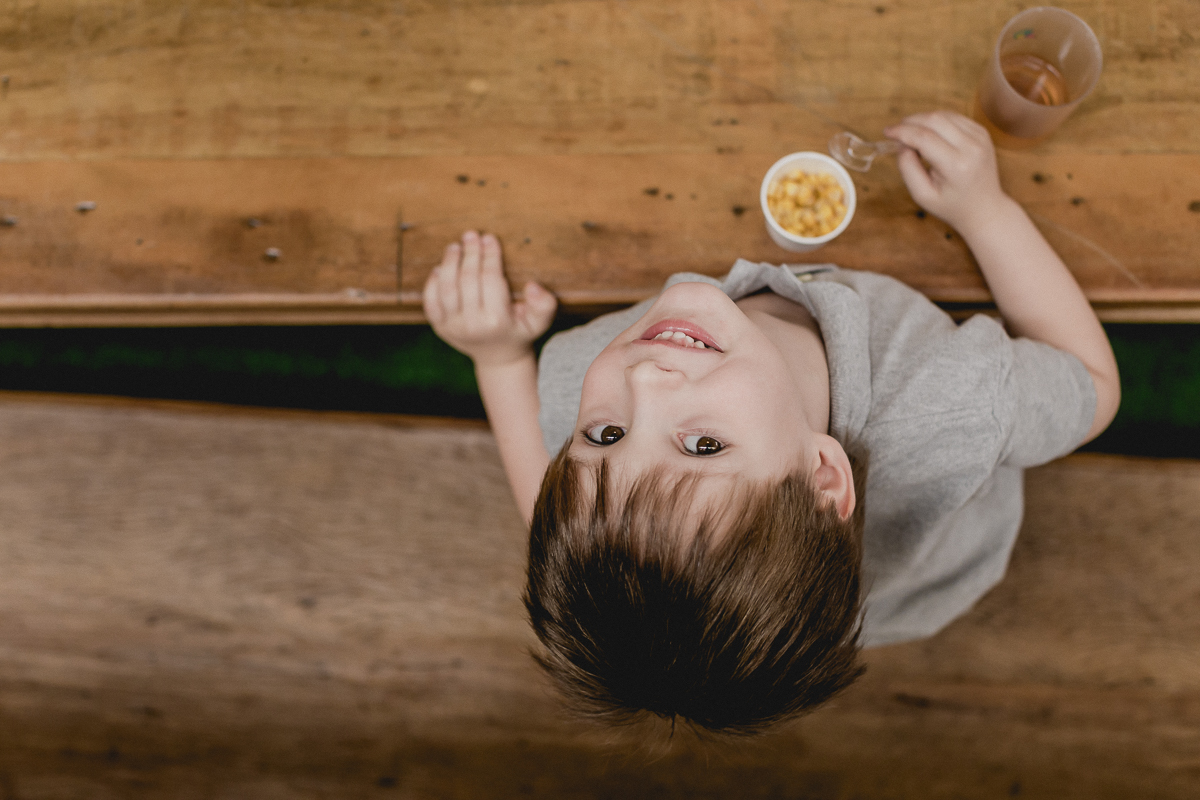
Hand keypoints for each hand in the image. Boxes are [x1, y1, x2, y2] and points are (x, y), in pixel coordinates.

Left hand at [423, 230, 557, 367]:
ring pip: (447, 287)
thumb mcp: (539, 322)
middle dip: (470, 253)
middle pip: (468, 280)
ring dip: (449, 263)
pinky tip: (441, 267)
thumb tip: (532, 286)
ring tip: (455, 247)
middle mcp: (472, 325)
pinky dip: (433, 282)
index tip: (490, 238)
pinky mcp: (439, 327)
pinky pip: (430, 300)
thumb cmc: (519, 332)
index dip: (490, 255)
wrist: (497, 358)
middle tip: (471, 235)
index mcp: (497, 321)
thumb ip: (544, 305)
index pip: (491, 279)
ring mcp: (452, 327)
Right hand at [884, 111, 1008, 234]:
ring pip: (944, 115)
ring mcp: (980, 137)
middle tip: (896, 131)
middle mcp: (971, 147)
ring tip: (912, 135)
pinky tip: (929, 133)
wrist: (984, 207)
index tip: (887, 132)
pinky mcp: (982, 132)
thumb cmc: (950, 205)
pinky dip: (937, 121)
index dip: (901, 131)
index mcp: (956, 166)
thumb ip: (908, 168)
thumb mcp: (922, 195)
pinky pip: (954, 118)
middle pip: (934, 120)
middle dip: (910, 121)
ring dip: (923, 120)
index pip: (924, 138)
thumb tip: (902, 143)